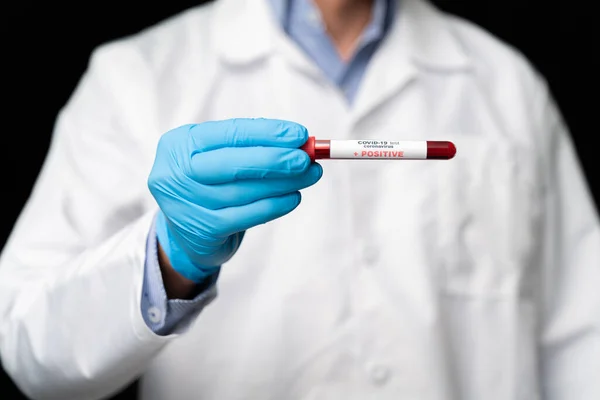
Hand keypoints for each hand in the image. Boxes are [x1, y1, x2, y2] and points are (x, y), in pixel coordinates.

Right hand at [148, 118, 321, 282]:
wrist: (185, 230)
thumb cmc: (209, 181)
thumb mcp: (218, 154)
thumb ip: (252, 146)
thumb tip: (298, 144)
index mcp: (179, 143)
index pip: (229, 133)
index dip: (267, 133)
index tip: (299, 134)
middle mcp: (176, 173)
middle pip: (234, 164)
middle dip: (276, 160)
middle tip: (307, 159)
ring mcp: (186, 204)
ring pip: (245, 192)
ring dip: (283, 183)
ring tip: (309, 175)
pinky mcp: (203, 230)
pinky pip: (247, 216)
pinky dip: (275, 206)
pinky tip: (293, 198)